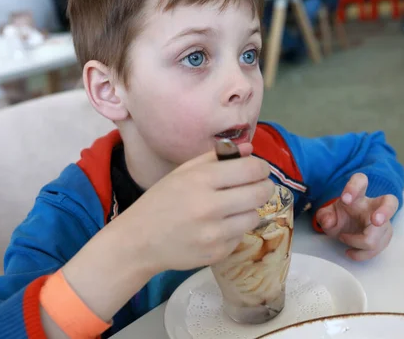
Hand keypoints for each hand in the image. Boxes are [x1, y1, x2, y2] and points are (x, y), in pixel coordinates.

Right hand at [123, 143, 274, 272]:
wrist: (139, 241)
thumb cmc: (161, 201)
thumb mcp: (183, 173)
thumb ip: (216, 158)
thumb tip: (249, 149)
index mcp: (201, 180)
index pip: (251, 169)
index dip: (261, 168)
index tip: (259, 170)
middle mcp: (210, 206)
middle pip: (260, 193)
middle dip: (263, 187)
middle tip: (257, 187)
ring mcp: (215, 233)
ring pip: (254, 216)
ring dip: (249, 210)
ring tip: (233, 208)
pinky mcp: (217, 253)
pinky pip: (240, 237)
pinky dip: (234, 230)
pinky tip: (218, 227)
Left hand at [315, 173, 397, 260]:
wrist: (347, 229)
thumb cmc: (340, 217)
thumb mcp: (327, 215)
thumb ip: (324, 216)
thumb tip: (328, 221)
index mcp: (358, 195)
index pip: (360, 181)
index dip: (354, 187)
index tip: (345, 199)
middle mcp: (374, 206)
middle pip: (390, 202)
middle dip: (385, 211)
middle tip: (376, 221)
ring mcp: (383, 222)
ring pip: (381, 234)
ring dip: (359, 242)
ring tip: (343, 239)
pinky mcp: (384, 236)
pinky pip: (377, 248)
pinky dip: (361, 253)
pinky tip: (350, 252)